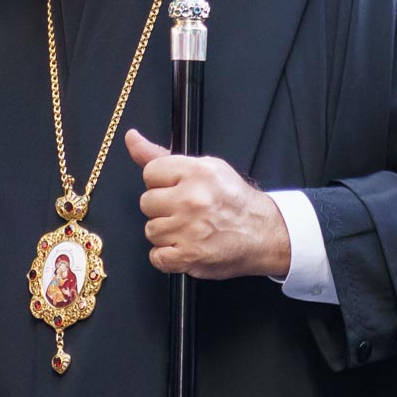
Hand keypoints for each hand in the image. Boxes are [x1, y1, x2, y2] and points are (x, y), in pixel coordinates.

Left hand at [125, 128, 290, 279]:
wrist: (264, 234)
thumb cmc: (235, 201)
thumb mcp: (206, 167)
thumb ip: (163, 156)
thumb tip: (132, 139)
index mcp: (197, 172)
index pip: (150, 173)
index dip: (161, 183)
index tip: (176, 190)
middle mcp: (192, 199)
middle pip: (147, 203)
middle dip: (163, 208)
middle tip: (186, 212)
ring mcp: (189, 229)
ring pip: (151, 230)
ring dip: (166, 233)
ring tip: (189, 230)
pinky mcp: (189, 256)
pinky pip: (156, 257)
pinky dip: (168, 256)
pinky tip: (185, 247)